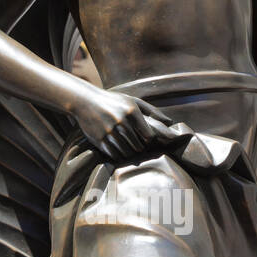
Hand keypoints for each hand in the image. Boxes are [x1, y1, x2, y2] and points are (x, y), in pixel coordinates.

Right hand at [72, 88, 186, 160]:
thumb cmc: (113, 101)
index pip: (148, 136)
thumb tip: (170, 122)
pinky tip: (117, 148)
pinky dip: (118, 155)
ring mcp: (109, 131)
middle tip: (136, 145)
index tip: (145, 140)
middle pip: (138, 146)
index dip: (148, 141)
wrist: (85, 101)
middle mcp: (121, 121)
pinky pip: (115, 155)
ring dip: (129, 153)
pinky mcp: (99, 140)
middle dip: (139, 148)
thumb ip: (152, 111)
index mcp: (132, 111)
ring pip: (127, 153)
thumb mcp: (133, 101)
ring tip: (127, 146)